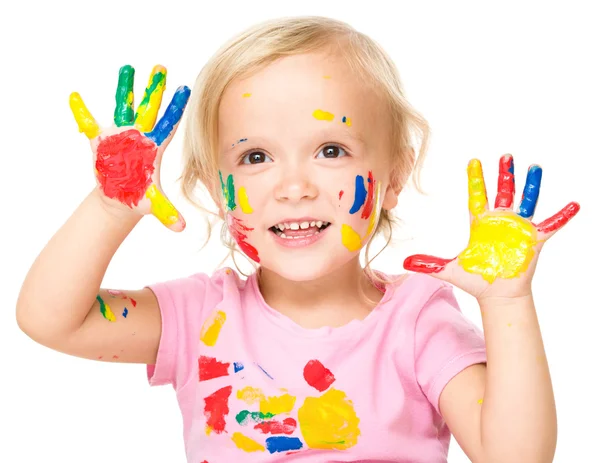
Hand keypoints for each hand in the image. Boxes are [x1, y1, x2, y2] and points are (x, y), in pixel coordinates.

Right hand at [69, 64, 190, 231]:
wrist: (119, 199)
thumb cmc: (138, 198)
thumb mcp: (153, 205)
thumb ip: (167, 213)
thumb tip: (181, 229)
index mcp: (154, 147)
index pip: (169, 124)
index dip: (176, 108)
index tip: (186, 89)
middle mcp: (139, 136)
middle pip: (148, 108)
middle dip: (154, 89)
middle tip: (161, 67)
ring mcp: (120, 135)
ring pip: (123, 106)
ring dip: (125, 88)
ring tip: (127, 67)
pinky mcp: (100, 140)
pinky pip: (88, 123)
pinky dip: (81, 111)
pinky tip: (75, 95)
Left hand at [403, 154, 579, 300]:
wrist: (497, 295)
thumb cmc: (477, 279)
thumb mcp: (449, 269)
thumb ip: (428, 263)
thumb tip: (404, 261)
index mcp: (480, 223)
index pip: (477, 196)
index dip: (476, 179)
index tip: (473, 160)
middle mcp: (500, 221)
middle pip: (503, 192)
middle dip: (504, 174)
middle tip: (505, 155)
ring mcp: (518, 229)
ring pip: (526, 201)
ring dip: (530, 185)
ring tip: (534, 167)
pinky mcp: (533, 240)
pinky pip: (551, 225)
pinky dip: (562, 216)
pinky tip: (574, 205)